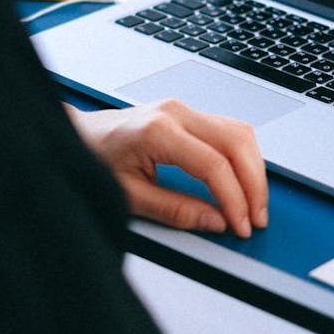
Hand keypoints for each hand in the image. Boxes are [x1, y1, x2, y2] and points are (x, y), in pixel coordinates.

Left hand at [65, 100, 267, 238]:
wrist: (77, 134)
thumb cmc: (94, 158)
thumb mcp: (130, 195)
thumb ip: (175, 210)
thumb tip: (215, 221)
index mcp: (158, 131)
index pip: (214, 165)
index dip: (234, 199)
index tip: (240, 225)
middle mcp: (175, 112)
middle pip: (236, 143)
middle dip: (254, 185)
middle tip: (256, 218)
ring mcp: (182, 108)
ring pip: (239, 132)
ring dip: (253, 169)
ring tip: (254, 204)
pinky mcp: (186, 113)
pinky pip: (228, 130)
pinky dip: (243, 156)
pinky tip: (243, 180)